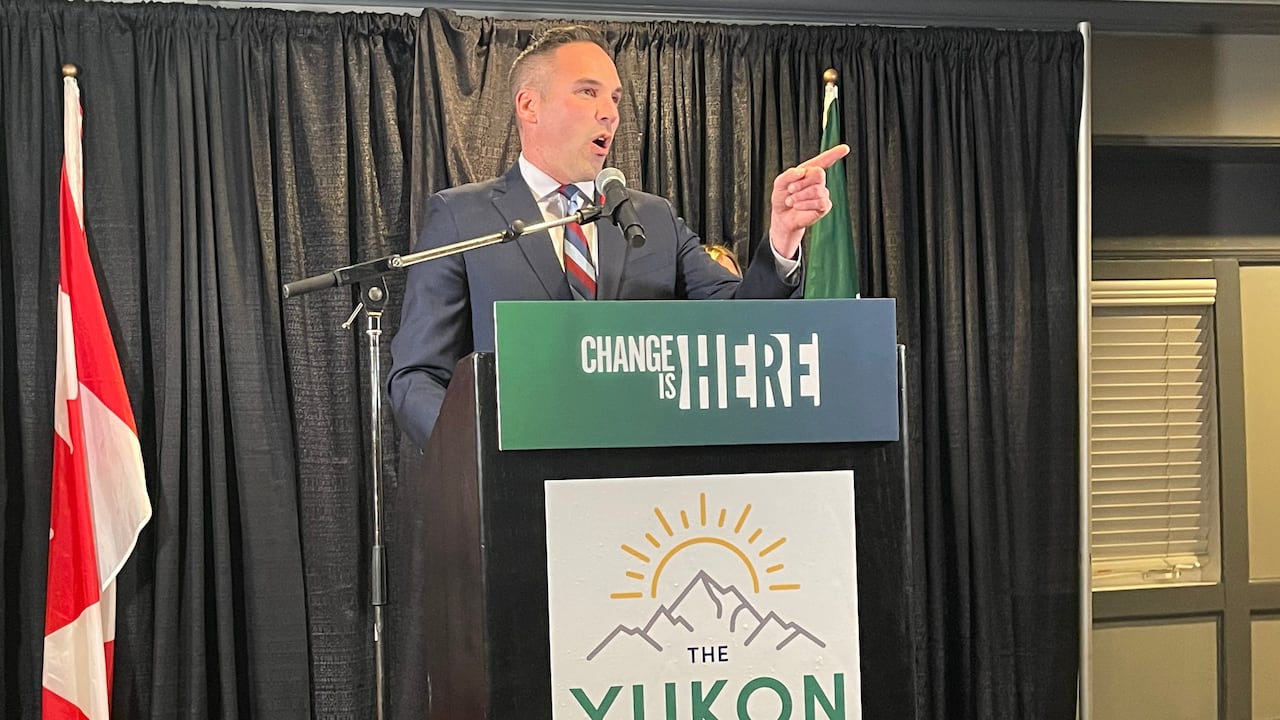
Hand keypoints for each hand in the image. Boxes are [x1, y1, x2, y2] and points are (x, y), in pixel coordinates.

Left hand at [768, 144, 849, 258]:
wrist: (782, 217)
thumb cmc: (782, 198)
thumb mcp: (779, 183)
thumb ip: (788, 174)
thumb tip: (801, 171)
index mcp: (808, 171)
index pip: (824, 160)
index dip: (834, 154)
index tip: (845, 148)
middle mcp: (818, 181)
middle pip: (819, 173)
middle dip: (802, 182)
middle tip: (790, 190)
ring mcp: (822, 193)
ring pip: (817, 190)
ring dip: (800, 196)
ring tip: (791, 200)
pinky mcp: (824, 206)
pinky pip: (820, 202)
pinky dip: (805, 204)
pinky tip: (797, 206)